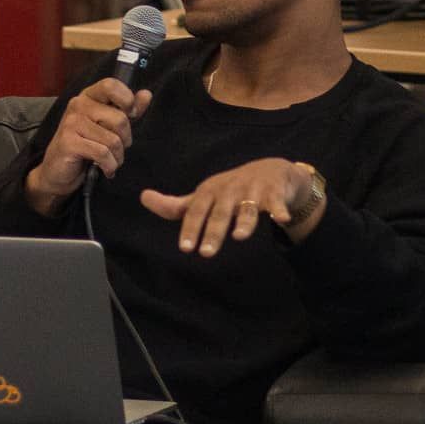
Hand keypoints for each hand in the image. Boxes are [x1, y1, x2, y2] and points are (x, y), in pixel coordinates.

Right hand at [24, 79, 153, 214]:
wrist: (58, 170)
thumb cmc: (86, 145)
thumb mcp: (108, 125)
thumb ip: (127, 109)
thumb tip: (146, 94)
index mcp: (89, 96)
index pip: (111, 85)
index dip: (127, 99)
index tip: (130, 114)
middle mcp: (78, 105)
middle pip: (120, 119)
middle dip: (125, 139)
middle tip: (117, 148)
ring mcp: (71, 123)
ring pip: (113, 140)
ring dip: (117, 157)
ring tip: (110, 160)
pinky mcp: (69, 142)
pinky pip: (102, 154)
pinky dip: (109, 166)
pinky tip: (106, 169)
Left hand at [140, 158, 319, 256]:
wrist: (270, 170)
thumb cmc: (229, 189)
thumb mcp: (202, 196)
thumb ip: (175, 205)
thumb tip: (143, 197)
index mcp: (209, 192)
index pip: (195, 213)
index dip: (190, 229)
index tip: (185, 248)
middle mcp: (229, 190)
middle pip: (219, 214)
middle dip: (212, 232)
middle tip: (205, 252)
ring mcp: (252, 190)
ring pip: (247, 208)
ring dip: (243, 221)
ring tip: (239, 236)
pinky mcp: (274, 192)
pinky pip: (277, 202)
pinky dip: (279, 209)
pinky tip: (282, 218)